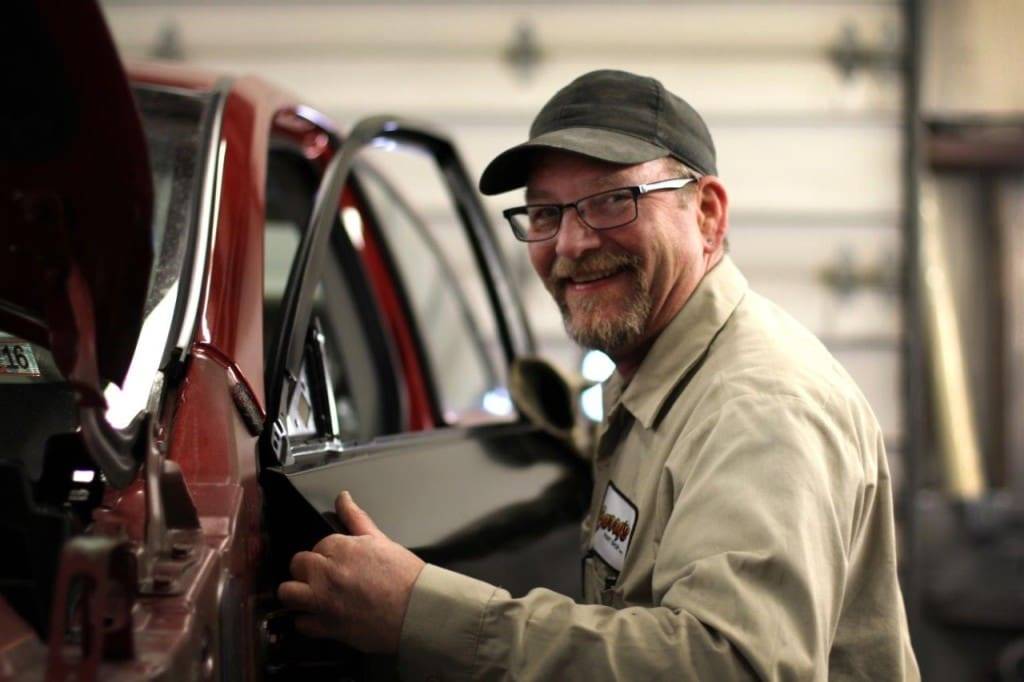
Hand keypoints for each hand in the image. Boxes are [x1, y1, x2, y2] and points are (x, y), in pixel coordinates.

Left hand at [277, 490, 425, 653]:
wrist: (418, 610)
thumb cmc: (405, 576)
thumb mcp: (380, 539)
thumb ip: (355, 517)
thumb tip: (342, 497)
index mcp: (340, 548)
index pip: (318, 544)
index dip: (328, 553)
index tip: (340, 561)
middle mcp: (326, 573)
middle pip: (297, 564)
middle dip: (308, 569)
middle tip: (326, 576)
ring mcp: (323, 601)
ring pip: (288, 592)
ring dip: (298, 592)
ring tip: (314, 595)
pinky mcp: (326, 627)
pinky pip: (301, 623)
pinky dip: (309, 620)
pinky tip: (323, 616)